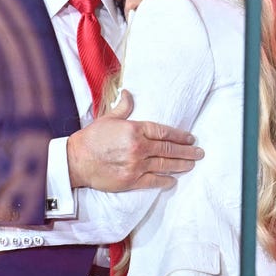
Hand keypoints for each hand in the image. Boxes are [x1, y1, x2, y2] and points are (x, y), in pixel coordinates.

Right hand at [65, 91, 203, 191]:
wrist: (76, 160)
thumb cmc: (91, 138)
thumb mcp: (108, 118)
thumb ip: (123, 107)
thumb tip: (129, 94)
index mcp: (134, 129)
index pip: (164, 132)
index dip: (180, 135)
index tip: (190, 138)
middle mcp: (138, 147)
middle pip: (169, 149)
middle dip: (187, 151)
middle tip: (199, 153)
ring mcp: (136, 165)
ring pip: (165, 165)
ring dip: (181, 165)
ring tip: (192, 164)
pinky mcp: (131, 181)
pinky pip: (154, 181)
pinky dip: (165, 181)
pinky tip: (173, 180)